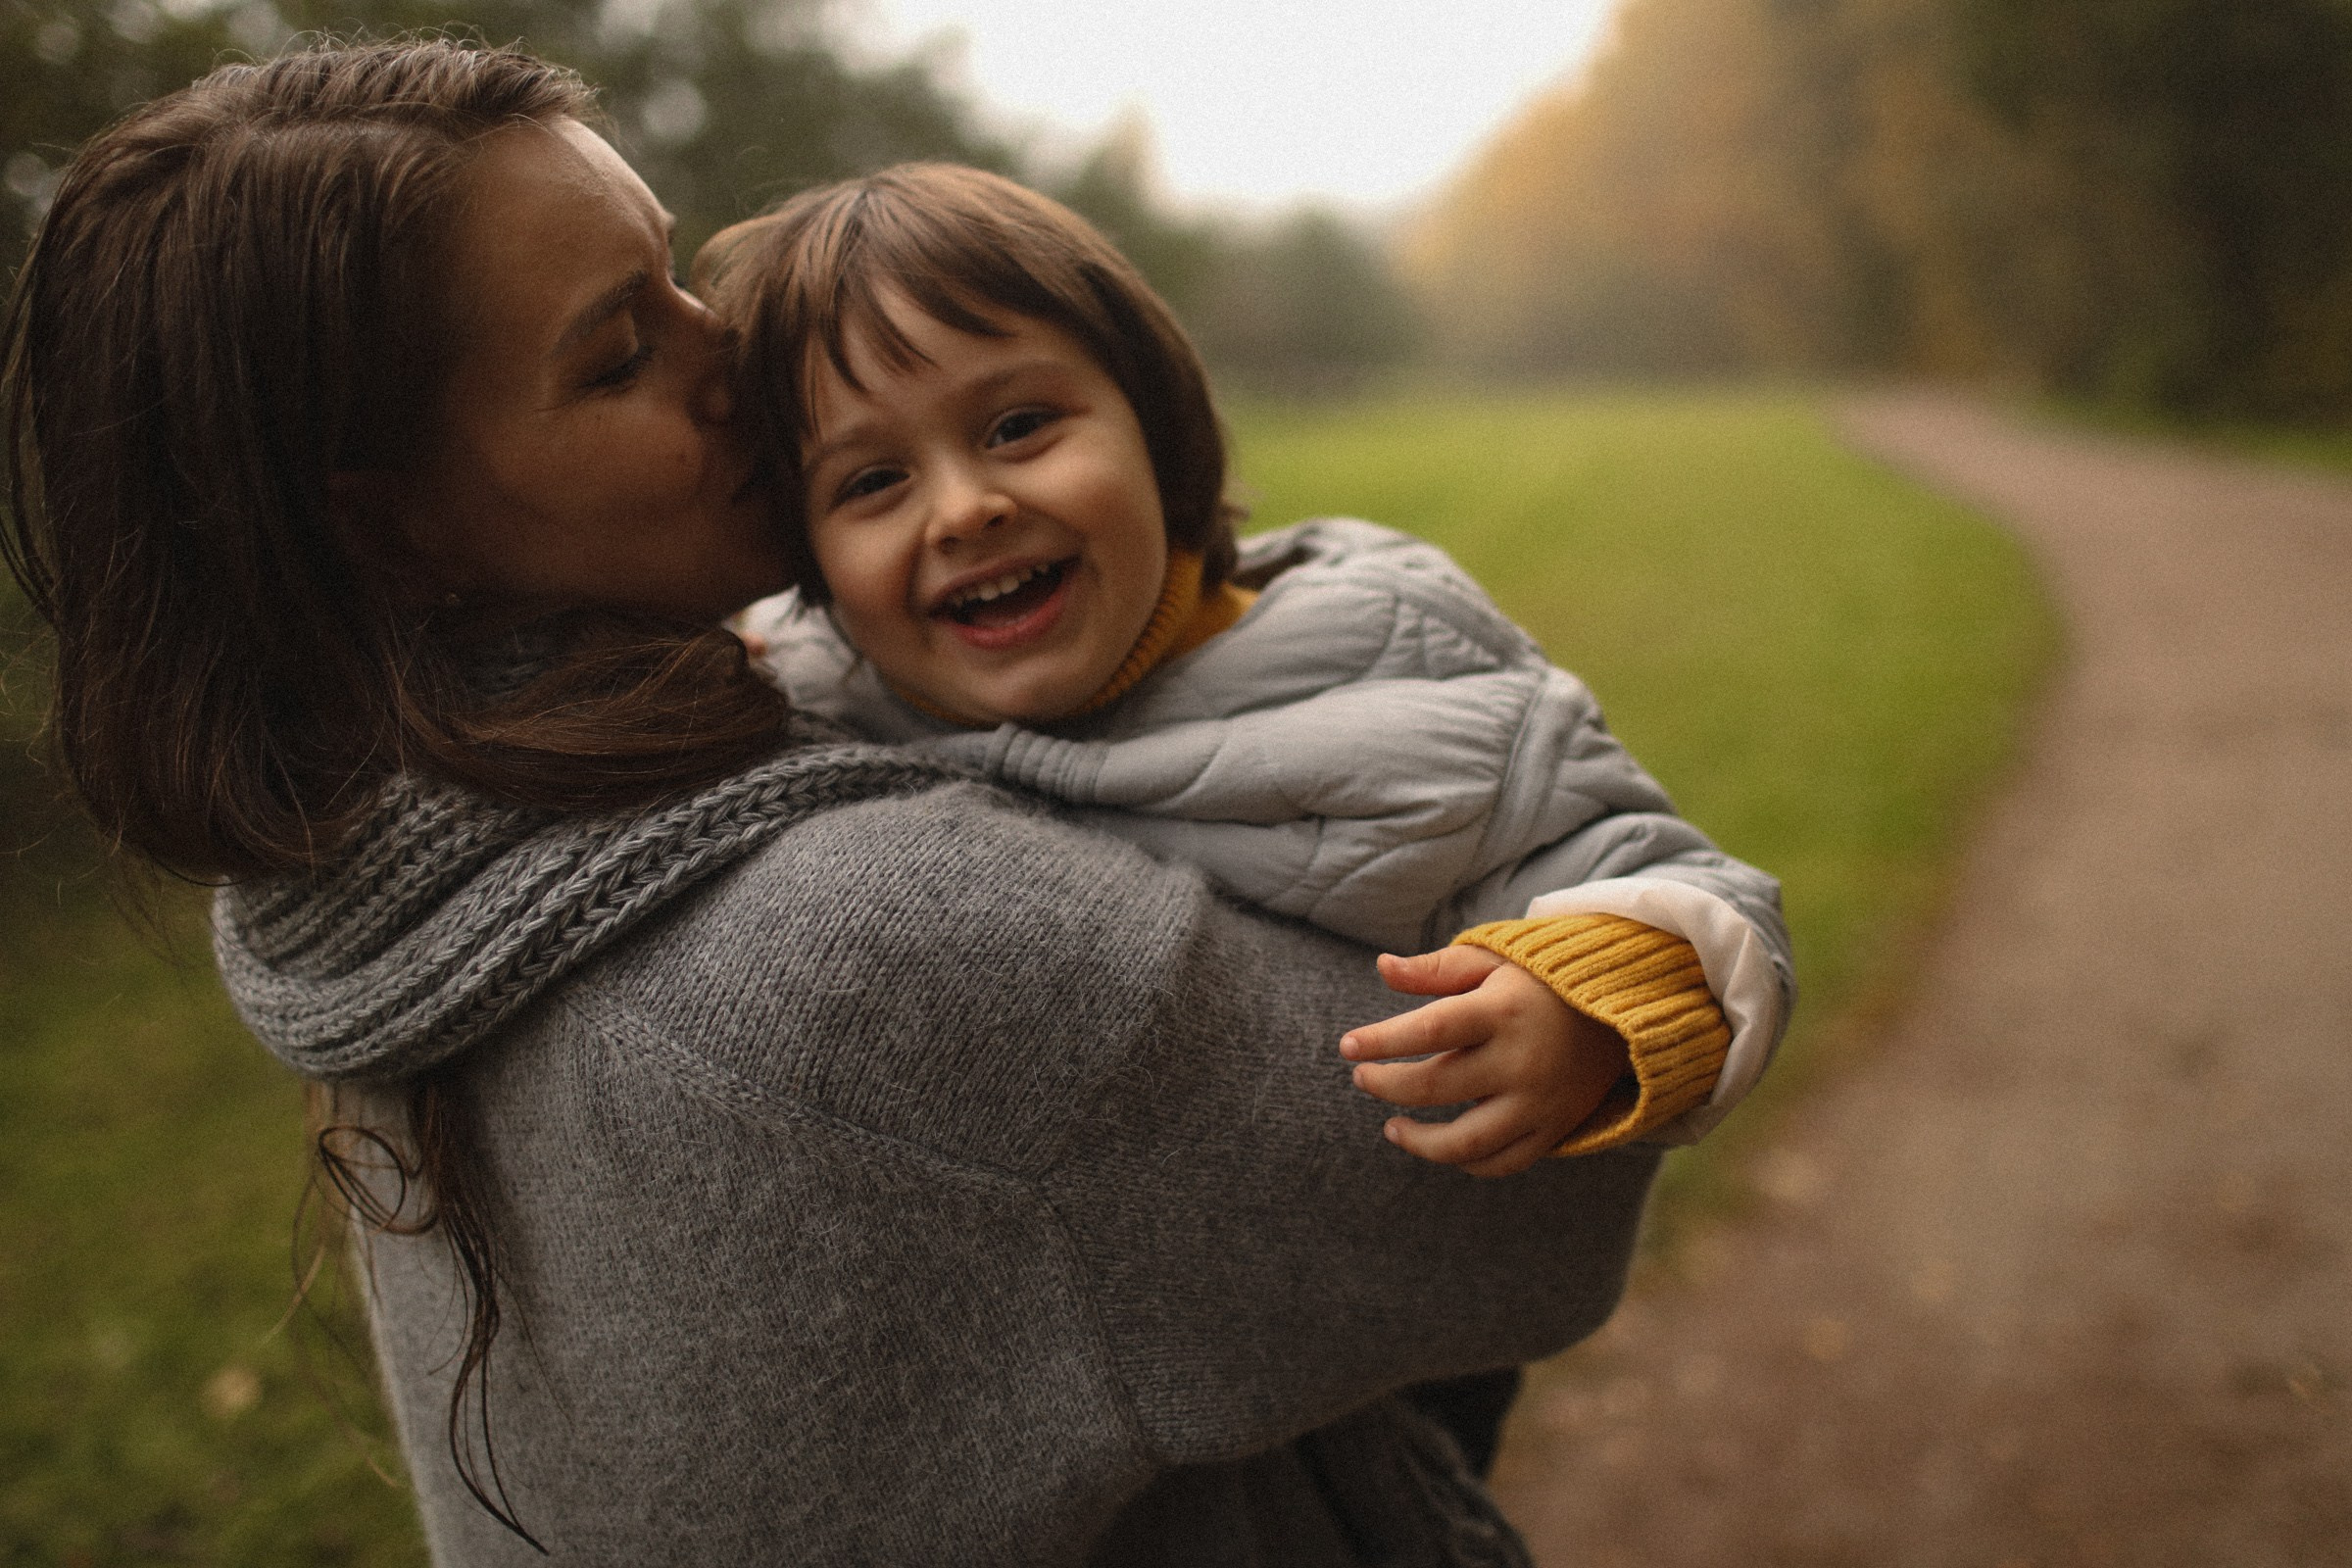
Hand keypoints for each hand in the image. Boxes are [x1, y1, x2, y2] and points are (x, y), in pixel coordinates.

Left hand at [1339, 946, 1631, 1177]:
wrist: (1623, 1010)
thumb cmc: (1542, 980)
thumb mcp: (1494, 960)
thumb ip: (1437, 969)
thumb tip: (1381, 967)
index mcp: (1503, 1010)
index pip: (1429, 1030)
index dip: (1382, 1041)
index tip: (1347, 1047)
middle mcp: (1522, 1061)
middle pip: (1436, 1086)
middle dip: (1387, 1086)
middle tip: (1362, 1078)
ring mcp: (1540, 1103)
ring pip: (1466, 1143)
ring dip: (1419, 1141)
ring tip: (1392, 1127)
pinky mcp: (1554, 1130)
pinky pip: (1501, 1163)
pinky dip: (1464, 1162)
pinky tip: (1440, 1145)